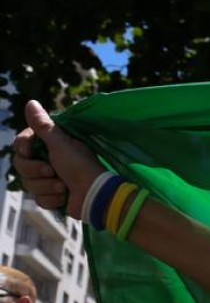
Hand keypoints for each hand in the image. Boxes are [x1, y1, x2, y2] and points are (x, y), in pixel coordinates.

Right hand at [15, 100, 106, 219]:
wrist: (95, 194)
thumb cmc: (80, 166)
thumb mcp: (61, 143)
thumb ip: (43, 125)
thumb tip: (31, 102)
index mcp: (50, 146)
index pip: (21, 144)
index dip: (22, 148)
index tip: (28, 150)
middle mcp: (47, 161)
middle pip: (21, 166)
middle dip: (36, 171)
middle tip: (52, 171)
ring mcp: (49, 179)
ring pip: (29, 184)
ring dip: (47, 186)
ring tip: (63, 186)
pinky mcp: (53, 196)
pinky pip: (39, 199)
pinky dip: (52, 199)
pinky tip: (65, 196)